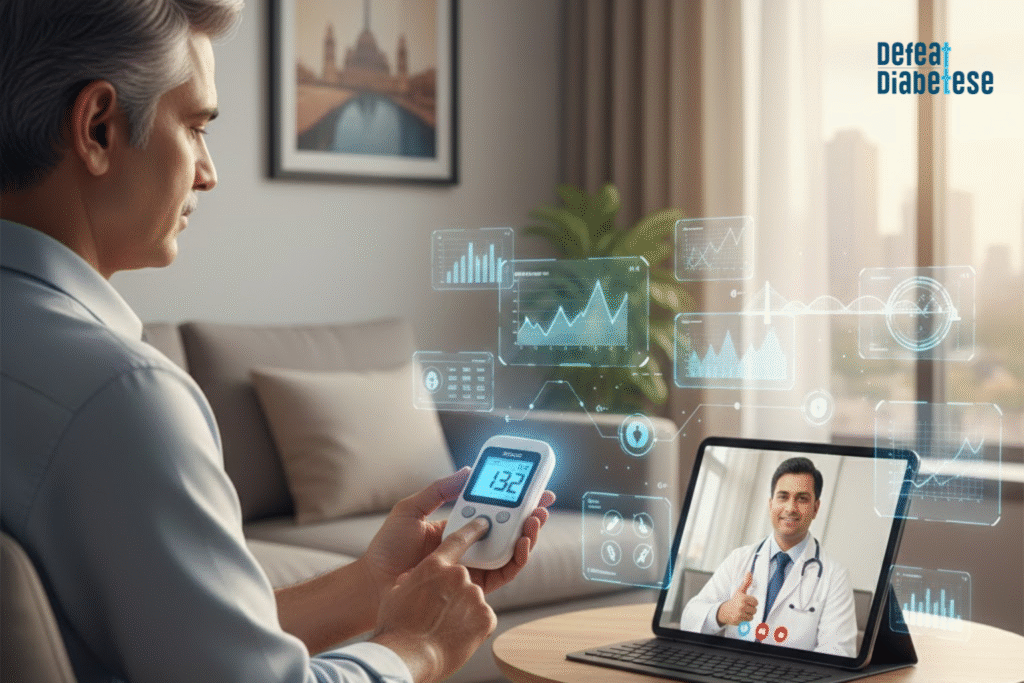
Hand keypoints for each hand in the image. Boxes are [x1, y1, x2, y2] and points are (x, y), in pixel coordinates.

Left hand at [363, 468, 554, 601]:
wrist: (375, 581)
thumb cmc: (388, 547)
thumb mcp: (412, 508)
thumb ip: (440, 490)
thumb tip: (468, 470)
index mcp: (458, 526)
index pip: (492, 509)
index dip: (514, 499)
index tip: (531, 485)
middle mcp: (471, 546)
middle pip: (508, 529)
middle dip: (530, 515)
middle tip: (543, 502)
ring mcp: (475, 565)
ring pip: (512, 550)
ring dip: (529, 534)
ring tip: (535, 520)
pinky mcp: (476, 585)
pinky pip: (505, 572)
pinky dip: (518, 558)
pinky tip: (522, 543)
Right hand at [371, 517, 496, 681]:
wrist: (408, 656)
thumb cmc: (397, 626)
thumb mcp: (398, 593)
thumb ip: (413, 579)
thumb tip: (413, 577)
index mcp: (435, 565)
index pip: (458, 540)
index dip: (472, 530)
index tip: (483, 525)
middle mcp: (458, 576)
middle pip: (463, 578)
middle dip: (453, 591)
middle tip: (438, 610)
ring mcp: (474, 596)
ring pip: (472, 599)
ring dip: (461, 610)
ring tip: (443, 627)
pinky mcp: (486, 617)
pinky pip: (482, 617)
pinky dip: (472, 625)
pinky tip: (455, 636)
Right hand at [717, 571, 757, 625]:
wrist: (724, 611)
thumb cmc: (735, 600)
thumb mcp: (740, 591)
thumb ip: (746, 582)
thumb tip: (749, 572)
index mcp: (743, 598)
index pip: (756, 602)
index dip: (752, 602)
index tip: (746, 601)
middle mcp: (741, 606)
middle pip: (755, 610)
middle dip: (750, 608)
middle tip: (744, 606)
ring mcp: (740, 614)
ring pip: (752, 616)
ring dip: (748, 614)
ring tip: (743, 611)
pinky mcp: (739, 621)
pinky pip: (748, 621)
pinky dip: (745, 619)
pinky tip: (741, 615)